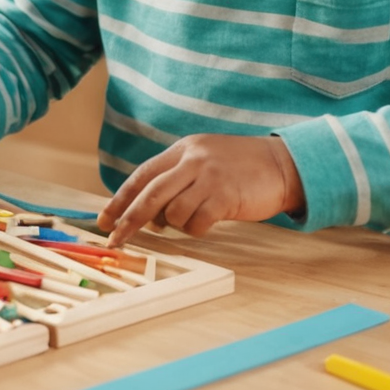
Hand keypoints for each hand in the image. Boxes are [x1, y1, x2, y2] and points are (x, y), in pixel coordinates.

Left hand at [97, 133, 304, 246]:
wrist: (284, 165)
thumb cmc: (241, 168)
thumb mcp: (204, 161)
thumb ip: (177, 180)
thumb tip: (148, 215)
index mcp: (183, 150)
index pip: (142, 176)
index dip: (120, 199)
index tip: (104, 219)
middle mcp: (192, 160)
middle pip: (149, 195)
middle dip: (128, 220)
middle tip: (115, 239)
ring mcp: (209, 177)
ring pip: (173, 212)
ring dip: (177, 225)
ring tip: (195, 218)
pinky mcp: (225, 196)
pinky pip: (197, 223)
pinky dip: (197, 229)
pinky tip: (210, 222)